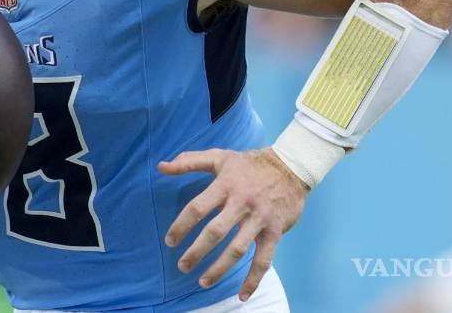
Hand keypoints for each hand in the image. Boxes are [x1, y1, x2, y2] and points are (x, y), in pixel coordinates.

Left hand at [158, 148, 307, 300]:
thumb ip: (189, 162)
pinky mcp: (274, 232)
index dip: (182, 225)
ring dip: (219, 268)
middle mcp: (241, 203)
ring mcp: (259, 219)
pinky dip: (254, 279)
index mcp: (225, 185)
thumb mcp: (219, 157)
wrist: (291, 167)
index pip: (198, 208)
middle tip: (182, 266)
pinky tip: (242, 295)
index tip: (170, 240)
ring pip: (237, 248)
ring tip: (202, 282)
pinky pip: (264, 260)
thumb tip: (161, 167)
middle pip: (215, 231)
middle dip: (197, 251)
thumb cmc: (249, 164)